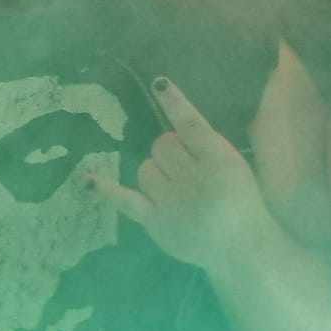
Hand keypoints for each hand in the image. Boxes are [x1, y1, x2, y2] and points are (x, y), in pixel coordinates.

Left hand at [89, 77, 274, 273]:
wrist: (242, 246)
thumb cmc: (240, 201)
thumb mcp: (235, 165)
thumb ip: (207, 145)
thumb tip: (172, 130)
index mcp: (219, 159)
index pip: (191, 125)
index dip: (175, 103)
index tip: (159, 83)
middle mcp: (194, 178)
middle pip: (162, 145)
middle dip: (170, 151)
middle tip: (186, 169)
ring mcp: (173, 201)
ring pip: (145, 168)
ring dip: (157, 172)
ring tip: (175, 189)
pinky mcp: (156, 222)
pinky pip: (125, 200)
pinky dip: (107, 189)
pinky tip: (89, 179)